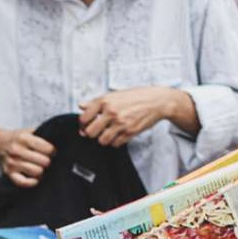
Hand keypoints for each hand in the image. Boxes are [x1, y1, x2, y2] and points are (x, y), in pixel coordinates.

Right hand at [0, 128, 55, 187]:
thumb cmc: (18, 139)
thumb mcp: (28, 131)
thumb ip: (42, 134)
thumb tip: (60, 139)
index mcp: (23, 138)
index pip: (46, 148)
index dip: (53, 151)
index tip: (53, 151)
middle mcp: (16, 150)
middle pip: (43, 161)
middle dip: (48, 161)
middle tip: (47, 159)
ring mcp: (12, 163)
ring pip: (36, 172)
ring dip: (42, 170)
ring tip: (41, 167)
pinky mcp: (9, 173)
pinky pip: (23, 182)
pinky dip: (32, 182)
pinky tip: (36, 178)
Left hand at [79, 86, 195, 146]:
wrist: (156, 101)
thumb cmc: (136, 96)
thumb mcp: (115, 94)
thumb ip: (96, 102)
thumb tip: (81, 106)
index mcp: (105, 100)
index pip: (84, 117)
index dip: (83, 123)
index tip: (86, 123)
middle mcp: (111, 112)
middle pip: (90, 132)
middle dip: (91, 133)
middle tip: (96, 130)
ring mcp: (121, 123)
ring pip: (102, 140)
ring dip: (103, 139)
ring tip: (108, 133)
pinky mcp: (130, 132)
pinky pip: (115, 144)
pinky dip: (115, 142)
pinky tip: (119, 134)